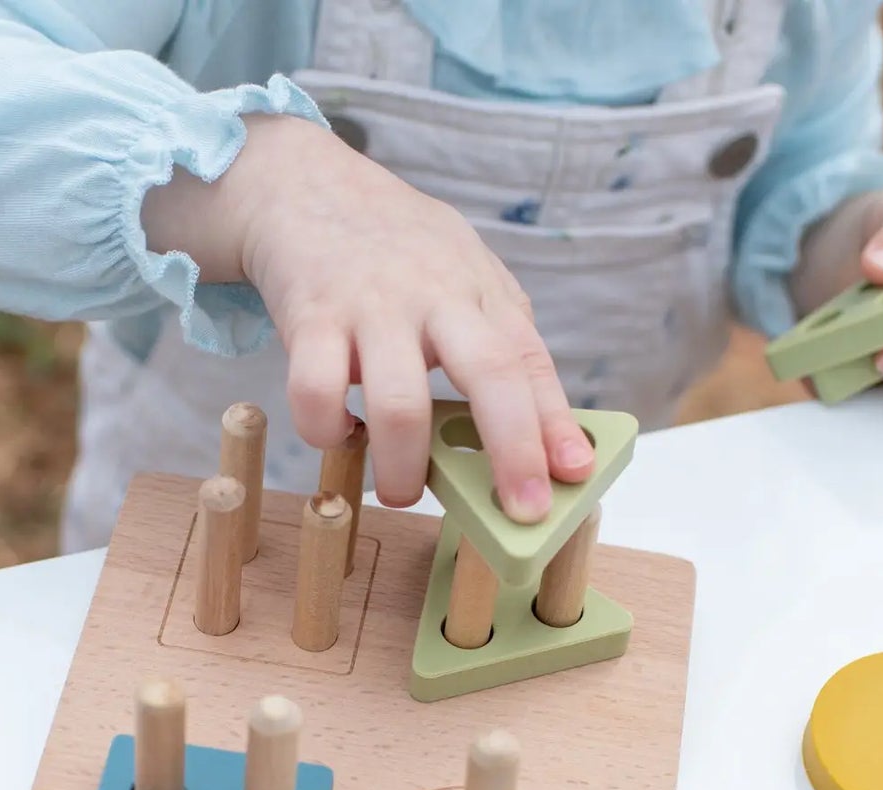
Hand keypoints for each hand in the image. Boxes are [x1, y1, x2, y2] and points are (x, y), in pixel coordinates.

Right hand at [147, 115, 590, 516]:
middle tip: (518, 512)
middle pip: (489, 374)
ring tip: (400, 489)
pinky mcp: (309, 318)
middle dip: (512, 450)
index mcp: (480, 294)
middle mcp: (435, 298)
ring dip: (403, 469)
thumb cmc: (398, 251)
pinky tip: (338, 434)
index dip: (557, 422)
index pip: (530, 360)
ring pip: (400, 405)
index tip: (577, 471)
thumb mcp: (467, 278)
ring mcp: (372, 307)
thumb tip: (547, 434)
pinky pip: (316, 395)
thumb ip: (502, 344)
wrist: (305, 185)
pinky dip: (327, 433)